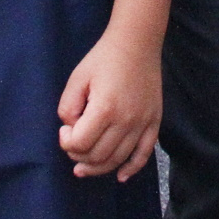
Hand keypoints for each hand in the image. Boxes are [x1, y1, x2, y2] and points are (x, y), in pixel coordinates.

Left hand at [58, 28, 161, 181]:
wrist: (137, 43)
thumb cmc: (103, 59)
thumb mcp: (77, 78)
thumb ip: (68, 107)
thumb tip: (72, 130)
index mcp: (104, 108)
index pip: (80, 143)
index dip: (66, 142)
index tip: (65, 129)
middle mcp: (126, 120)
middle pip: (98, 156)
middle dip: (79, 155)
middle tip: (73, 142)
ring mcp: (143, 123)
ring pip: (118, 159)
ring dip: (98, 167)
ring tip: (83, 165)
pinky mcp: (154, 122)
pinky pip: (144, 154)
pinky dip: (132, 168)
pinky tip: (120, 176)